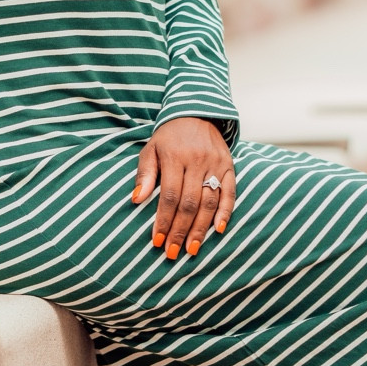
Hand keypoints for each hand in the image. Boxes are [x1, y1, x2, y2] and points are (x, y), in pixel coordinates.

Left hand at [132, 118, 234, 260]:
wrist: (196, 113)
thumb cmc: (169, 137)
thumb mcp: (150, 150)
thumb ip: (145, 174)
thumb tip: (136, 200)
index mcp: (175, 157)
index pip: (169, 196)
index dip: (163, 220)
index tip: (157, 241)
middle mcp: (197, 161)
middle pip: (190, 203)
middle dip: (180, 231)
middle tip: (173, 253)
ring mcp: (216, 164)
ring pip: (209, 202)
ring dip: (201, 228)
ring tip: (192, 249)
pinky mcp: (229, 166)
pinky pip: (230, 192)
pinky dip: (225, 212)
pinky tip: (219, 230)